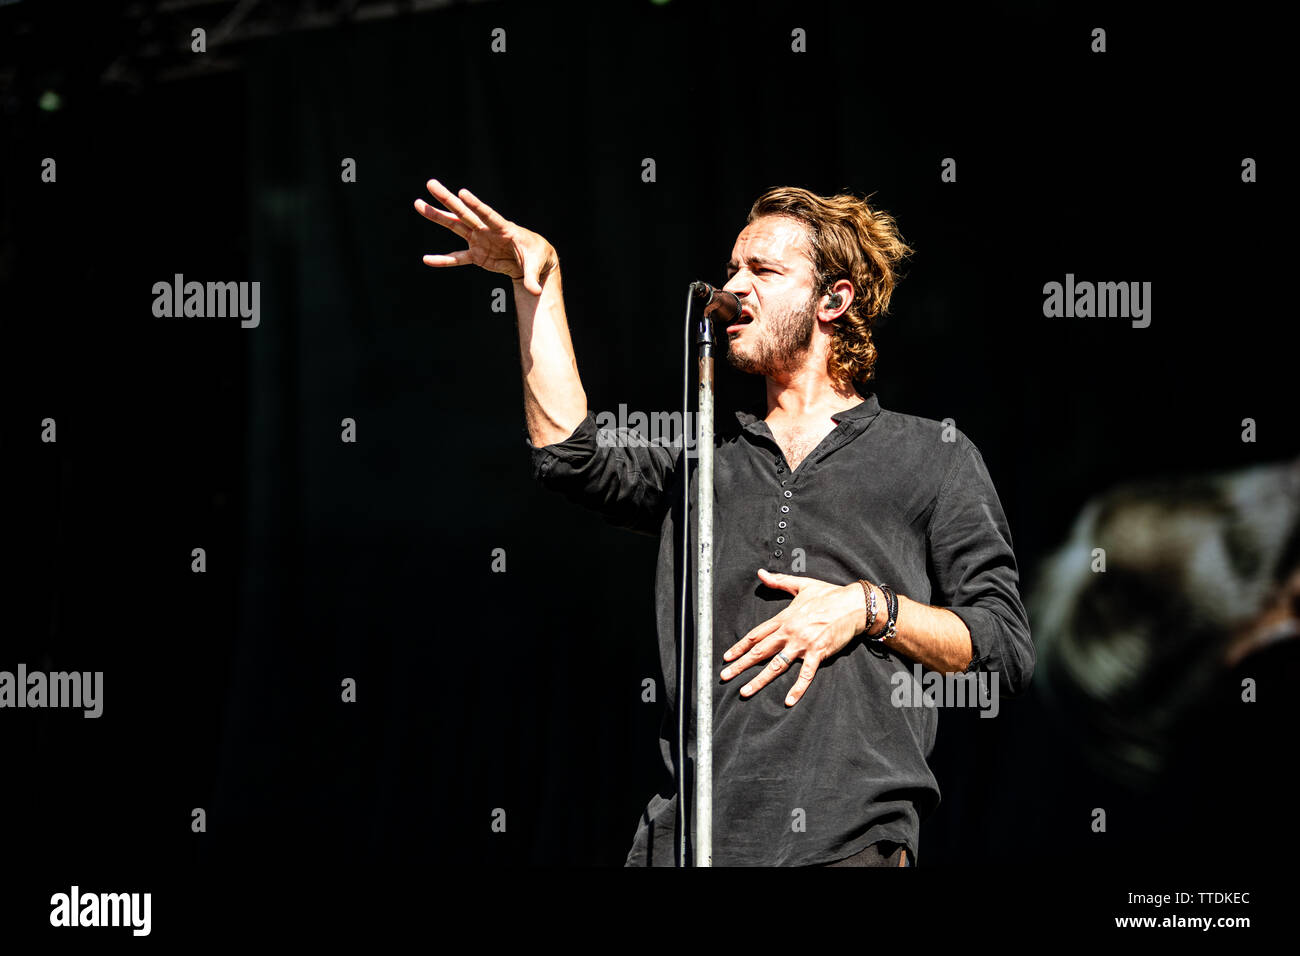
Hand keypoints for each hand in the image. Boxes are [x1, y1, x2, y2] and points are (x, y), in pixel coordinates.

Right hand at [414, 179, 557, 293]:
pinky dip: (443, 260)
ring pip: (455, 227)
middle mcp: (488, 231)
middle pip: (464, 214)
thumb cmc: (537, 257)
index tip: (462, 193)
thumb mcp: (536, 266)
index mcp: (504, 228)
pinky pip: (457, 258)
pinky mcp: (477, 255)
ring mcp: (480, 241)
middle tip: (430, 184)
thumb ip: (531, 277)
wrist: (533, 262)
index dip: (475, 205)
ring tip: (419, 204)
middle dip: (448, 199)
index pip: (487, 214)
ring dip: (437, 216)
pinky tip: (427, 259)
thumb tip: (535, 291)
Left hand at [720, 568, 865, 705]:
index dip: (740, 646)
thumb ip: (779, 582)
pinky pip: (806, 674)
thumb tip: (761, 573)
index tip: (726, 657)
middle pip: (760, 651)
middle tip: (725, 676)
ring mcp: (803, 644)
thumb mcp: (802, 585)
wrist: (854, 605)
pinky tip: (789, 701)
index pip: (756, 635)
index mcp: (784, 618)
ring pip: (777, 665)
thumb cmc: (829, 594)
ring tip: (745, 691)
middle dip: (741, 665)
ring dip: (760, 680)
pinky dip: (798, 688)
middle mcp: (790, 632)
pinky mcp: (819, 653)